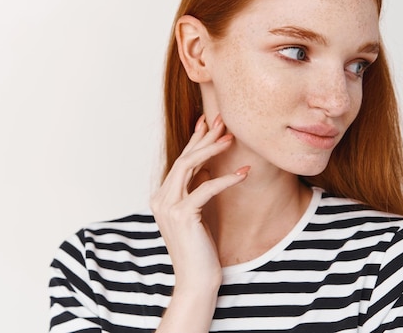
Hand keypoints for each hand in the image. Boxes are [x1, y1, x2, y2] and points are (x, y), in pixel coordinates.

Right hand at [150, 114, 249, 291]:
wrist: (196, 280)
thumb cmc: (200, 250)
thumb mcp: (197, 214)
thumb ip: (196, 190)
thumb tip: (207, 168)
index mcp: (161, 197)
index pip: (180, 161)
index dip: (194, 139)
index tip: (208, 122)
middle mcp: (160, 198)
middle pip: (183, 158)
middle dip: (204, 137)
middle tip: (222, 121)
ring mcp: (167, 206)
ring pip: (189, 166)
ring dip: (212, 149)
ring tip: (231, 139)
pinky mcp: (182, 215)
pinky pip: (205, 187)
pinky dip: (226, 178)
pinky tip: (243, 172)